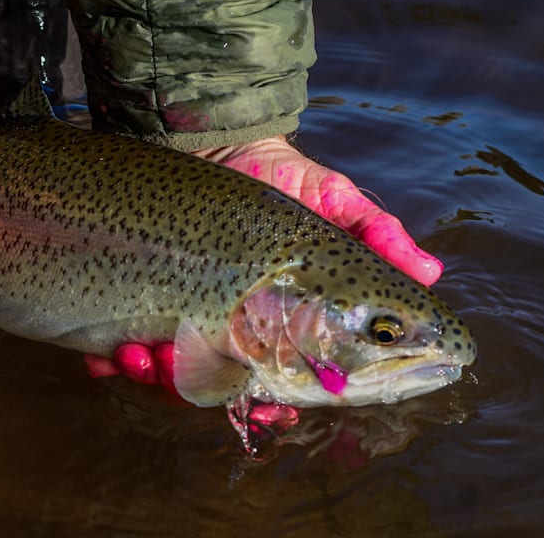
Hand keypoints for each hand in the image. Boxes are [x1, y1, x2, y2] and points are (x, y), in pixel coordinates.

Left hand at [86, 134, 444, 394]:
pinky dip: (115, 362)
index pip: (279, 379)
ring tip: (144, 355)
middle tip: (192, 377)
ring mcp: (176, 318)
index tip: (273, 402)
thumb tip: (429, 273)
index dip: (276, 401)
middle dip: (201, 393)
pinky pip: (116, 352)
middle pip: (214, 389)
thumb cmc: (278, 177)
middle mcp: (223, 328)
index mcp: (275, 322)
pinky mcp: (133, 303)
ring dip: (154, 378)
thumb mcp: (333, 202)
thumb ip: (376, 235)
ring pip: (164, 378)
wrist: (212, 140)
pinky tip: (114, 352)